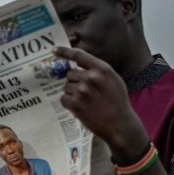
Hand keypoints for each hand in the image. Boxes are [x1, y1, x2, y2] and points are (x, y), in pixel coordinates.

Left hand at [53, 46, 148, 162]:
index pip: (79, 55)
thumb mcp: (114, 79)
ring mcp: (82, 91)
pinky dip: (69, 103)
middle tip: (87, 92)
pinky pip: (64, 99)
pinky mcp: (75, 104)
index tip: (53, 50)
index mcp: (102, 69)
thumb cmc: (117, 101)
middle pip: (70, 74)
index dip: (64, 51)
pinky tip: (81, 107)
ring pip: (66, 87)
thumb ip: (97, 68)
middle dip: (75, 82)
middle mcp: (91, 78)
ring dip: (73, 93)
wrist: (120, 124)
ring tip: (86, 101)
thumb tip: (78, 60)